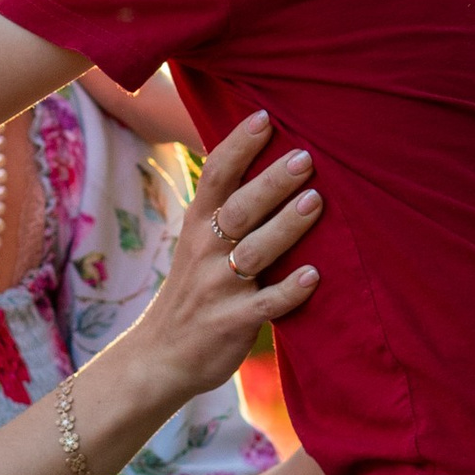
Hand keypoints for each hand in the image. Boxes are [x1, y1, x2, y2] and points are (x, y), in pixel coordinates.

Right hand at [116, 113, 319, 409]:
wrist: (159, 357)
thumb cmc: (193, 292)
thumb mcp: (197, 245)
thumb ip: (227, 211)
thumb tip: (274, 165)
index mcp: (197, 225)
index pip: (215, 176)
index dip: (239, 146)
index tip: (265, 117)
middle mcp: (204, 251)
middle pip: (239, 209)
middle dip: (271, 182)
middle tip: (305, 158)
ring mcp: (217, 288)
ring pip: (255, 252)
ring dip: (286, 227)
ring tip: (315, 201)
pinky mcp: (231, 323)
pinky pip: (265, 305)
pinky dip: (289, 291)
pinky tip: (314, 276)